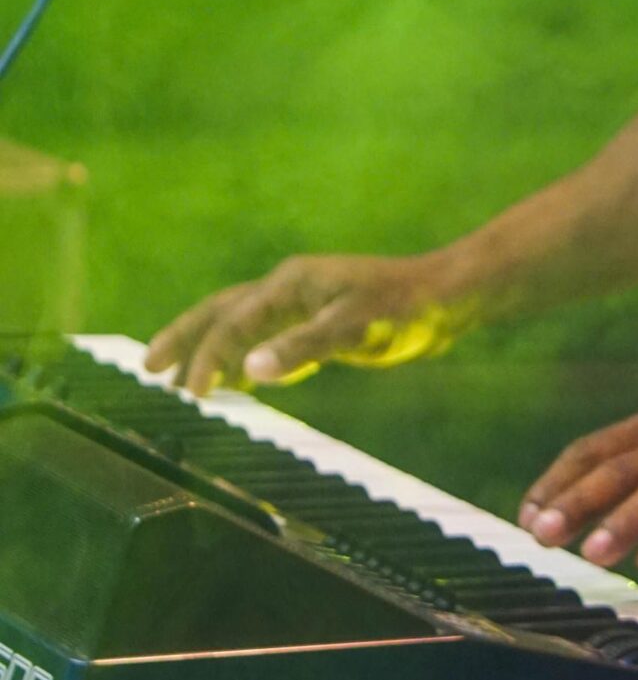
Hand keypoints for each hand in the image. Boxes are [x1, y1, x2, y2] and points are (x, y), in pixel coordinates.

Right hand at [144, 252, 457, 394]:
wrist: (448, 296)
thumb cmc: (404, 307)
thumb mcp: (354, 327)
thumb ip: (302, 347)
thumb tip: (248, 369)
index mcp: (290, 283)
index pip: (232, 321)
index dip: (205, 357)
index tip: (187, 395)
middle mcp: (289, 288)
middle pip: (222, 311)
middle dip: (185, 338)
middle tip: (148, 368)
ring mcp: (304, 304)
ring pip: (242, 325)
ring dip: (210, 352)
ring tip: (181, 383)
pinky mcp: (320, 322)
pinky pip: (270, 339)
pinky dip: (246, 359)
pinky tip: (241, 383)